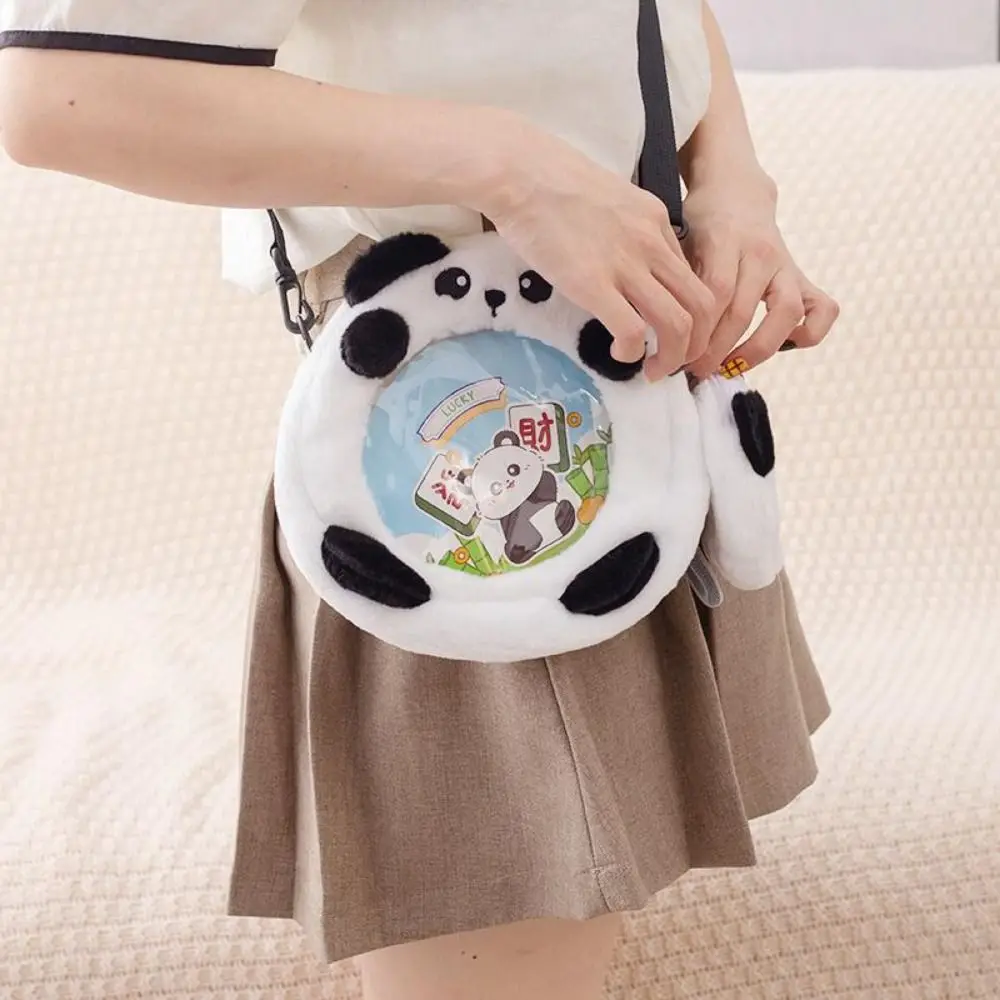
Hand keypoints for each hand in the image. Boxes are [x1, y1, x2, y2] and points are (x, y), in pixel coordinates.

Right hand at [476, 118, 714, 374]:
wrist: (521, 172)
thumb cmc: (551, 183)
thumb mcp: (608, 200)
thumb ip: (626, 231)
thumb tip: (624, 262)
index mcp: (657, 222)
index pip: (695, 277)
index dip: (694, 315)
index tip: (676, 334)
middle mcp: (652, 244)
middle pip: (702, 306)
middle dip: (696, 345)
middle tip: (675, 363)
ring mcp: (625, 265)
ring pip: (678, 324)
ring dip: (671, 357)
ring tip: (652, 370)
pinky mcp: (594, 284)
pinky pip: (633, 331)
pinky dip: (633, 352)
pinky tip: (619, 354)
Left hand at [676, 170, 839, 381]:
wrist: (736, 193)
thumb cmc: (700, 224)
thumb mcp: (680, 242)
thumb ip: (678, 283)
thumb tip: (659, 335)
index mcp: (724, 240)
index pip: (714, 296)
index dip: (696, 332)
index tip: (676, 355)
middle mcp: (760, 252)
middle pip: (742, 312)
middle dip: (716, 351)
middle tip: (695, 370)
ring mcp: (786, 264)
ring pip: (786, 314)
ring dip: (756, 350)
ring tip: (730, 367)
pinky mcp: (802, 276)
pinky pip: (823, 309)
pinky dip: (810, 333)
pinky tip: (780, 347)